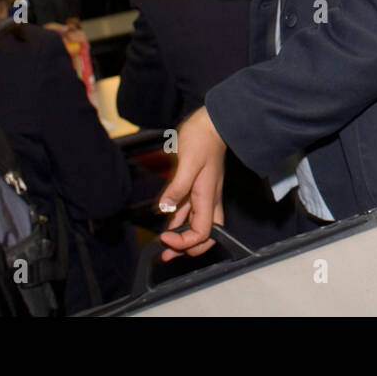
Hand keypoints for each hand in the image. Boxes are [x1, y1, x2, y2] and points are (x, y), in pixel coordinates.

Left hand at [158, 106, 227, 259]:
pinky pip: (190, 211)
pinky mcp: (198, 187)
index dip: (184, 242)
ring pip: (196, 225)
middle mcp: (209, 200)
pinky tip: (167, 223)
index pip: (202, 233)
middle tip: (166, 253)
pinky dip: (179, 221)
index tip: (165, 238)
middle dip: (187, 249)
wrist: (213, 122)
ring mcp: (205, 194)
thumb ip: (177, 186)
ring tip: (163, 244)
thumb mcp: (188, 161)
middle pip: (205, 236)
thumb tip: (165, 208)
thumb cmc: (202, 139)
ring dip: (181, 238)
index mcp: (208, 197)